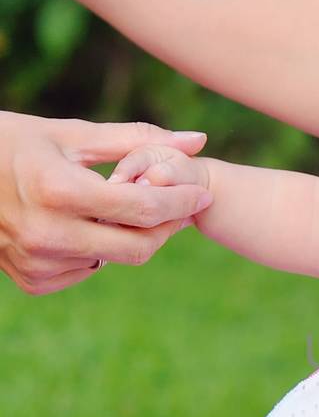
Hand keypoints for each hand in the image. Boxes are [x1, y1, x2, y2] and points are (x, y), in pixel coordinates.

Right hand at [0, 112, 214, 294]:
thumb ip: (136, 139)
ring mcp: (38, 262)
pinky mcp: (33, 281)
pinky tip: (82, 226)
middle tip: (177, 207)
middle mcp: (47, 233)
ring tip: (116, 206)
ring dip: (127, 235)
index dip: (180, 201)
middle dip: (165, 227)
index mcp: (57, 190)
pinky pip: (88, 271)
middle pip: (137, 247)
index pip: (140, 206)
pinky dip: (97, 250)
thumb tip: (197, 140)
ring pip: (114, 259)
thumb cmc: (13, 145)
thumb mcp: (69, 134)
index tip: (201, 193)